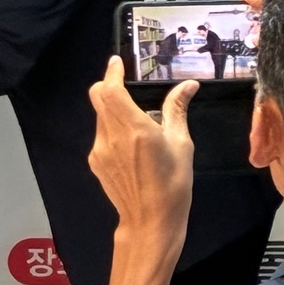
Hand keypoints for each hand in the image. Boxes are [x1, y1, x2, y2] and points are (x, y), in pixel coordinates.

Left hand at [88, 56, 197, 284]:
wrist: (150, 222)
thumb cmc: (174, 185)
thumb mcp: (182, 145)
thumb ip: (177, 111)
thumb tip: (188, 85)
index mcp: (135, 129)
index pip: (111, 89)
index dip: (112, 72)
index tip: (117, 61)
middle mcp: (112, 135)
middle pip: (99, 97)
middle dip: (109, 85)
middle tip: (125, 85)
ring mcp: (99, 149)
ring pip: (100, 116)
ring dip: (113, 110)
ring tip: (139, 126)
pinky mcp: (94, 161)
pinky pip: (101, 135)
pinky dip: (112, 130)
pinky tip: (132, 147)